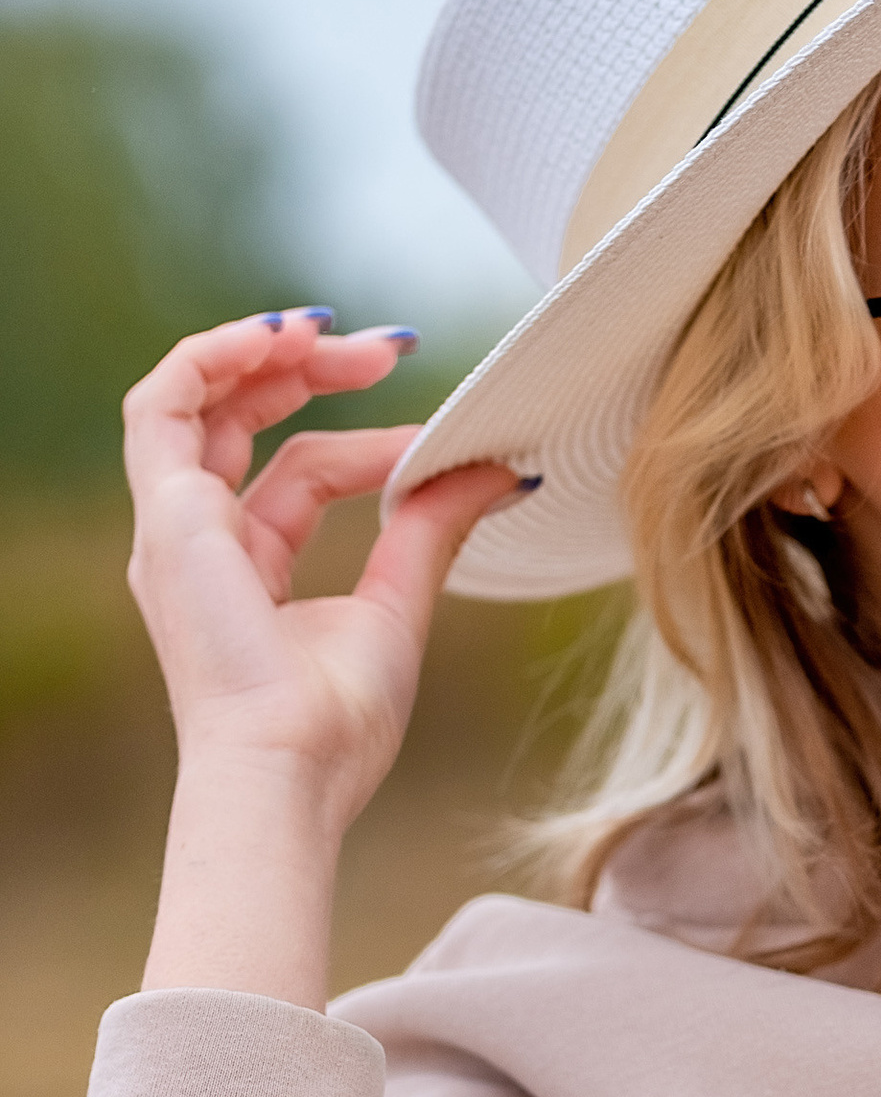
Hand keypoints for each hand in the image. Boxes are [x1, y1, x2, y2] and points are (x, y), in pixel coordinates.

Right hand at [126, 310, 522, 840]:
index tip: (439, 432)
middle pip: (241, 422)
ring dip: (259, 350)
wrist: (291, 767)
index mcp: (246, 568)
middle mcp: (198, 543)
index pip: (300, 471)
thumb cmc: (336, 723)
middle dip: (312, 371)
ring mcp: (173, 529)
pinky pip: (161, 404)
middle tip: (392, 348)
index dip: (366, 437)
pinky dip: (213, 357)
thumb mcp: (399, 604)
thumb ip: (433, 527)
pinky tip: (280, 335)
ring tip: (331, 329)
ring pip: (193, 400)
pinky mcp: (165, 517)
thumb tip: (503, 470)